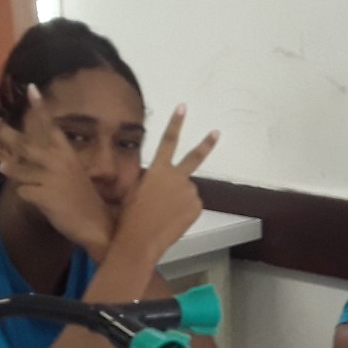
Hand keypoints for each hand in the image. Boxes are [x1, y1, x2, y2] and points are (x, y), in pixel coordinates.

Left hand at [0, 87, 112, 258]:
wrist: (96, 224)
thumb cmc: (84, 200)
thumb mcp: (73, 175)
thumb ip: (53, 164)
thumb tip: (27, 159)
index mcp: (67, 154)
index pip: (51, 126)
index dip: (41, 108)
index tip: (31, 88)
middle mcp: (58, 161)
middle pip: (22, 142)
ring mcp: (50, 177)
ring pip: (17, 168)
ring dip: (10, 168)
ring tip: (1, 166)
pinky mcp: (43, 194)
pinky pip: (23, 192)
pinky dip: (27, 196)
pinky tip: (39, 201)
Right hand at [110, 105, 218, 262]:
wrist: (139, 240)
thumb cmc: (130, 216)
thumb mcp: (133, 190)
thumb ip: (151, 180)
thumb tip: (160, 180)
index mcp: (158, 170)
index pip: (168, 140)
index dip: (175, 123)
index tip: (183, 107)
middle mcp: (177, 177)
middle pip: (194, 157)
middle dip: (207, 143)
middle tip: (217, 132)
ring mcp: (189, 193)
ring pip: (187, 190)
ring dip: (179, 197)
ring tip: (163, 212)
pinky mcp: (197, 207)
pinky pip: (191, 205)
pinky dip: (184, 210)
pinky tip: (171, 219)